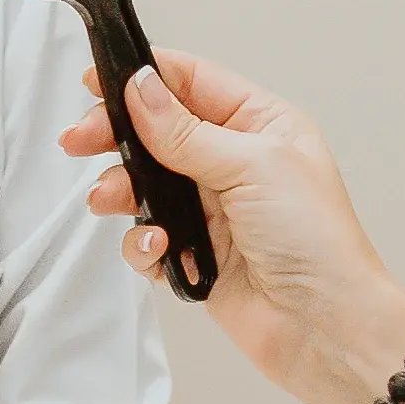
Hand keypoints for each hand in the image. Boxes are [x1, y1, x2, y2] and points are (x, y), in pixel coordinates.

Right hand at [61, 47, 404, 403]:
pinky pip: (148, 236)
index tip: (96, 83)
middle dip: (117, 135)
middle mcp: (233, 161)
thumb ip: (185, 131)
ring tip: (110, 199)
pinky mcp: (194, 252)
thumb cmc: (315, 239)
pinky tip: (161, 249)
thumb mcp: (252, 165)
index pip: (191, 82)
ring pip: (144, 184)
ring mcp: (211, 208)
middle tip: (80, 140)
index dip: (144, 78)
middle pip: (157, 131)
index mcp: (259, 124)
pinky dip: (143, 242)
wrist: (324, 325)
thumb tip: (139, 88)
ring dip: (122, 190)